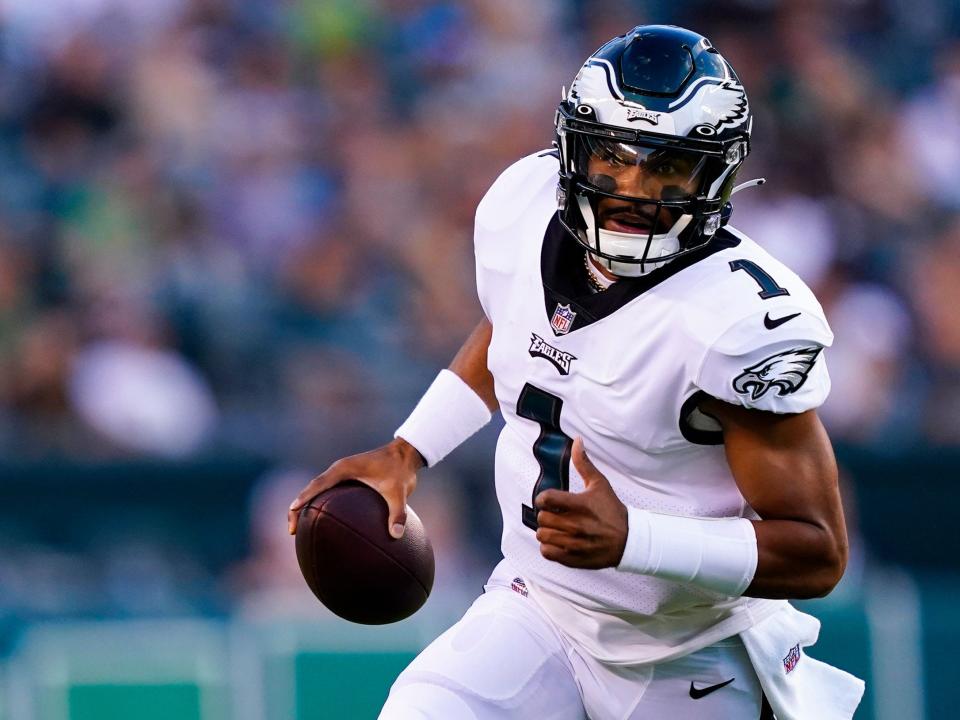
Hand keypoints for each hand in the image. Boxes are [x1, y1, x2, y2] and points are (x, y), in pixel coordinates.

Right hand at [287, 438, 424, 537]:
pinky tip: (324, 527)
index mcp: (344, 468)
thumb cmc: (400, 470)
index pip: (319, 484)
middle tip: (292, 531)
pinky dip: (321, 508)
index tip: (293, 511)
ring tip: (300, 532)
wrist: (405, 455)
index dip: (304, 497)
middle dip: (298, 508)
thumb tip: (396, 535)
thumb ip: (399, 513)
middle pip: (311, 489)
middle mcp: (339, 470)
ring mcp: (341, 475)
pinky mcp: (347, 480)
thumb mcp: (401, 491)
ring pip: (317, 491)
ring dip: (306, 508)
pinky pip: (328, 495)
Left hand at [535, 437, 627, 568]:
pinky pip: (546, 552)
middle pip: (542, 518)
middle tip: (556, 514)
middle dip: (547, 515)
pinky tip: (558, 541)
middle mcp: (576, 525)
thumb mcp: (600, 484)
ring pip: (542, 535)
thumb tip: (577, 440)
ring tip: (557, 528)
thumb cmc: (611, 510)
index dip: (543, 499)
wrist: (629, 540)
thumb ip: (584, 463)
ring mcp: (574, 543)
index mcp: (580, 505)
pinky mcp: (573, 558)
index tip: (550, 500)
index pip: (545, 499)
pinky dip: (548, 547)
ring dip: (547, 530)